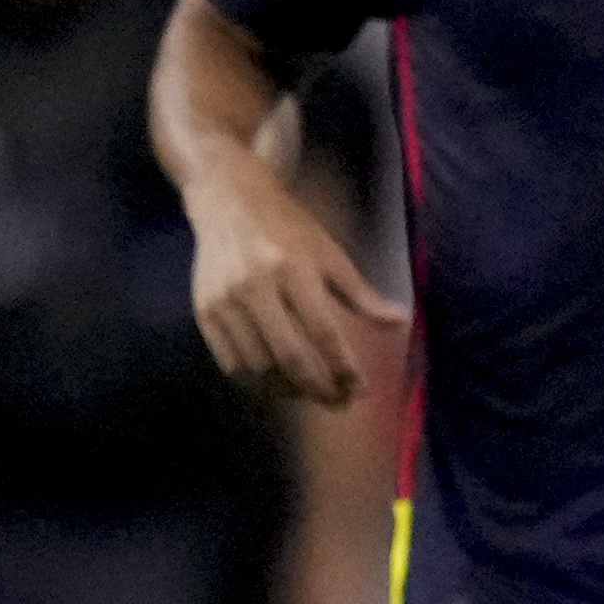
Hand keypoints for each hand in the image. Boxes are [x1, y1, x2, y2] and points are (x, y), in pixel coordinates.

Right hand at [190, 175, 404, 409]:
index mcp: (293, 269)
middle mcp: (255, 286)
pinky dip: (256, 382)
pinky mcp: (203, 311)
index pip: (324, 332)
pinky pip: (230, 362)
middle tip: (340, 403)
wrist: (228, 201)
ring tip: (312, 394)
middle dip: (319, 388)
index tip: (361, 389)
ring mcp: (224, 300)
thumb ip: (361, 294)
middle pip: (290, 355)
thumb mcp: (329, 253)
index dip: (344, 367)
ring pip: (258, 366)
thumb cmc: (288, 228)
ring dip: (288, 390)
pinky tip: (278, 383)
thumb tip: (399, 324)